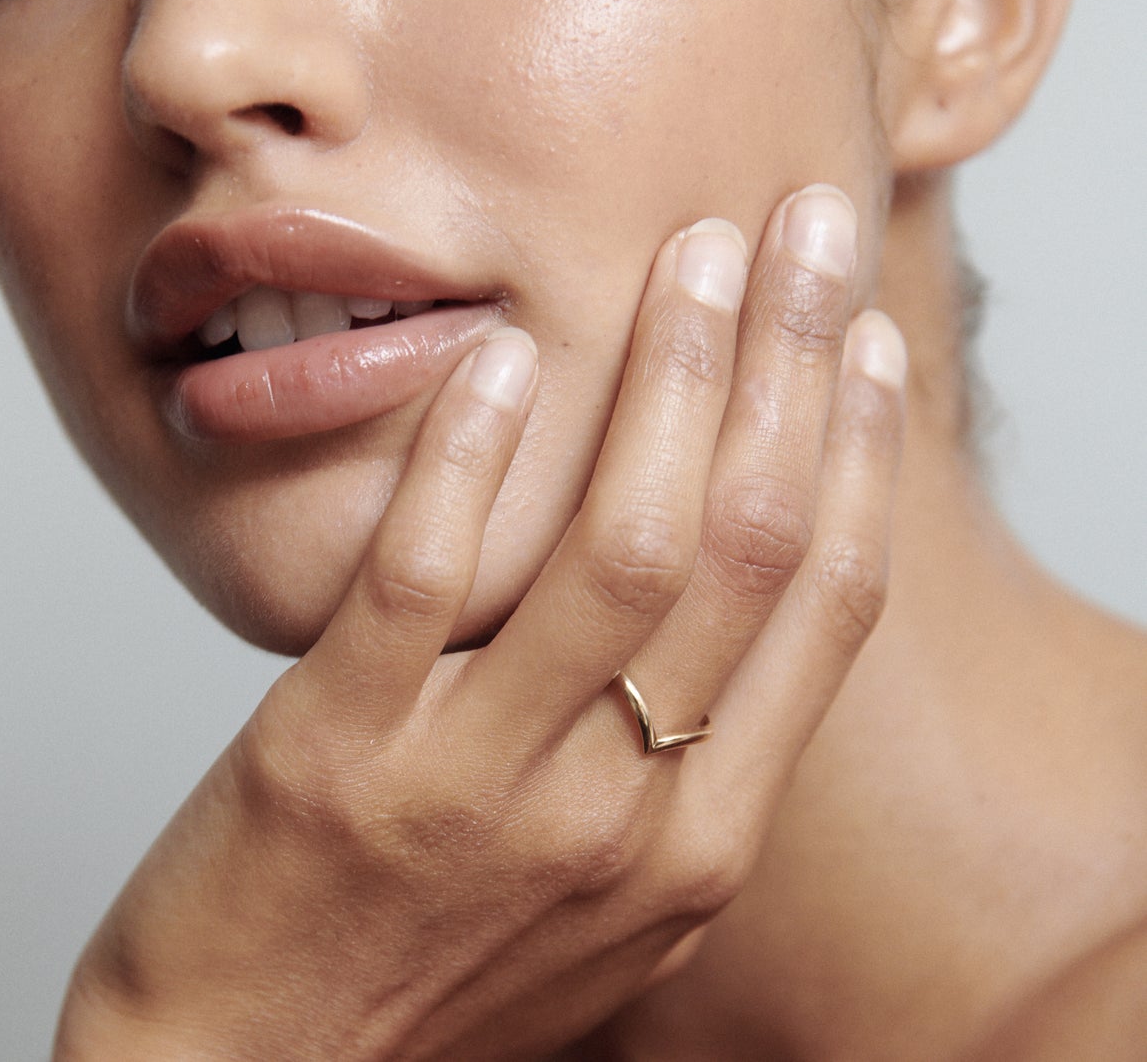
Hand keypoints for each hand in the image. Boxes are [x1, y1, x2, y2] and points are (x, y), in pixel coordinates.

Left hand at [54, 185, 906, 1061]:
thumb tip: (727, 607)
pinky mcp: (335, 755)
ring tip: (690, 260)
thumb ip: (677, 767)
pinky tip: (501, 356)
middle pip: (744, 550)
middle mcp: (617, 815)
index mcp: (700, 842)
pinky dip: (472, 457)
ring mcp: (476, 784)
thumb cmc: (436, 969)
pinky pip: (425, 578)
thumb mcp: (607, 899)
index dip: (861, 463)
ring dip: (670, 383)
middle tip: (804, 234)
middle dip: (792, 370)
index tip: (868, 347)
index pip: (822, 618)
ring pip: (616, 551)